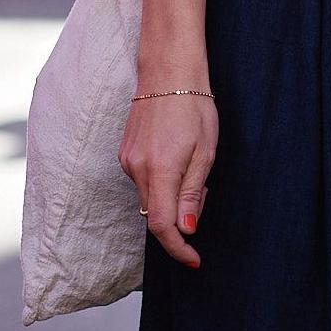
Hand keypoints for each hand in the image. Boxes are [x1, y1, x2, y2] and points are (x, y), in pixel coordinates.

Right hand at [119, 86, 217, 269]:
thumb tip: (186, 228)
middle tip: (204, 191)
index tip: (193, 259)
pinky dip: (161, 182)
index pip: (162, 226)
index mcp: (160, 170)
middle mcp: (136, 169)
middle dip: (180, 217)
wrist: (168, 71)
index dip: (177, 248)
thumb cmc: (193, 107)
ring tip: (193, 168)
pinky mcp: (124, 153)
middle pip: (154, 214)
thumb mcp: (205, 152)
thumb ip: (193, 192)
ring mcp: (127, 160)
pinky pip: (143, 181)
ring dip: (171, 198)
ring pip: (149, 198)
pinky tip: (177, 159)